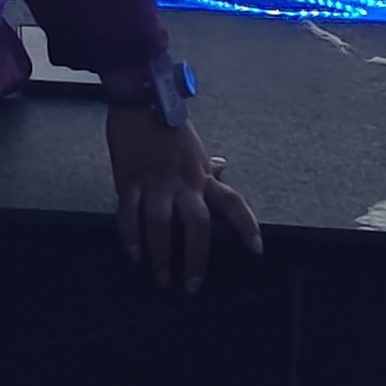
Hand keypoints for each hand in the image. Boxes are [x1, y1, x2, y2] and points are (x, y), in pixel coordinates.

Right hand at [108, 104, 262, 293]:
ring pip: (160, 224)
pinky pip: (129, 213)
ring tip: (162, 279)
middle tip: (192, 286)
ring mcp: (155, 182)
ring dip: (161, 254)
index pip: (232, 203)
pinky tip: (134, 254)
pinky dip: (131, 236)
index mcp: (202, 176)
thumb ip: (207, 165)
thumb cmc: (169, 126)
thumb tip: (222, 168)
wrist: (140, 99)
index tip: (257, 250)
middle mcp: (183, 183)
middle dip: (196, 258)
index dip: (246, 226)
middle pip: (197, 225)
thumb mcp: (195, 147)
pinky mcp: (129, 180)